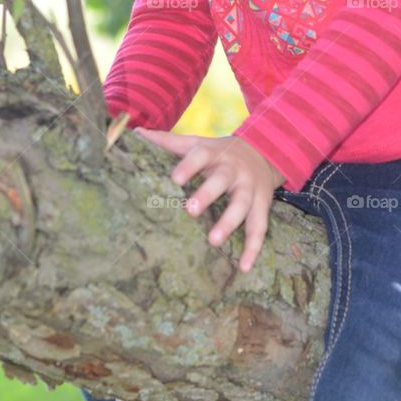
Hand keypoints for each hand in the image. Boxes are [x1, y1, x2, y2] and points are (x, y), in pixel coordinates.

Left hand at [133, 129, 285, 272]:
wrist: (264, 151)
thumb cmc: (219, 153)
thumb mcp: (197, 143)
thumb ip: (169, 141)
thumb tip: (137, 133)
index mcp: (214, 153)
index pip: (200, 155)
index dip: (188, 166)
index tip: (174, 179)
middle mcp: (234, 170)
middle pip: (222, 180)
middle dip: (208, 193)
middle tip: (190, 210)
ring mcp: (250, 188)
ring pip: (242, 205)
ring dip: (229, 222)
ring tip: (213, 241)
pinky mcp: (262, 205)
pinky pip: (259, 227)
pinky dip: (253, 248)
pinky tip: (243, 267)